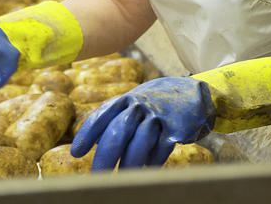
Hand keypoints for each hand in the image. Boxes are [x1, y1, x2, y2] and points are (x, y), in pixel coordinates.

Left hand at [70, 77, 215, 169]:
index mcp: (128, 99)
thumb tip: (94, 140)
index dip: (88, 133)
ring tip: (122, 177)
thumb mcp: (136, 101)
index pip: (103, 115)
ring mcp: (159, 116)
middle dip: (106, 155)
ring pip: (139, 143)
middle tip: (97, 175)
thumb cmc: (158, 101)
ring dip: (129, 163)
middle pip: (119, 131)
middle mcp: (141, 105)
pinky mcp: (176, 128)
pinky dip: (151, 162)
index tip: (76, 152)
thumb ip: (116, 116)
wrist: (194, 93)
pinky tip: (145, 170)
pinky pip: (160, 149)